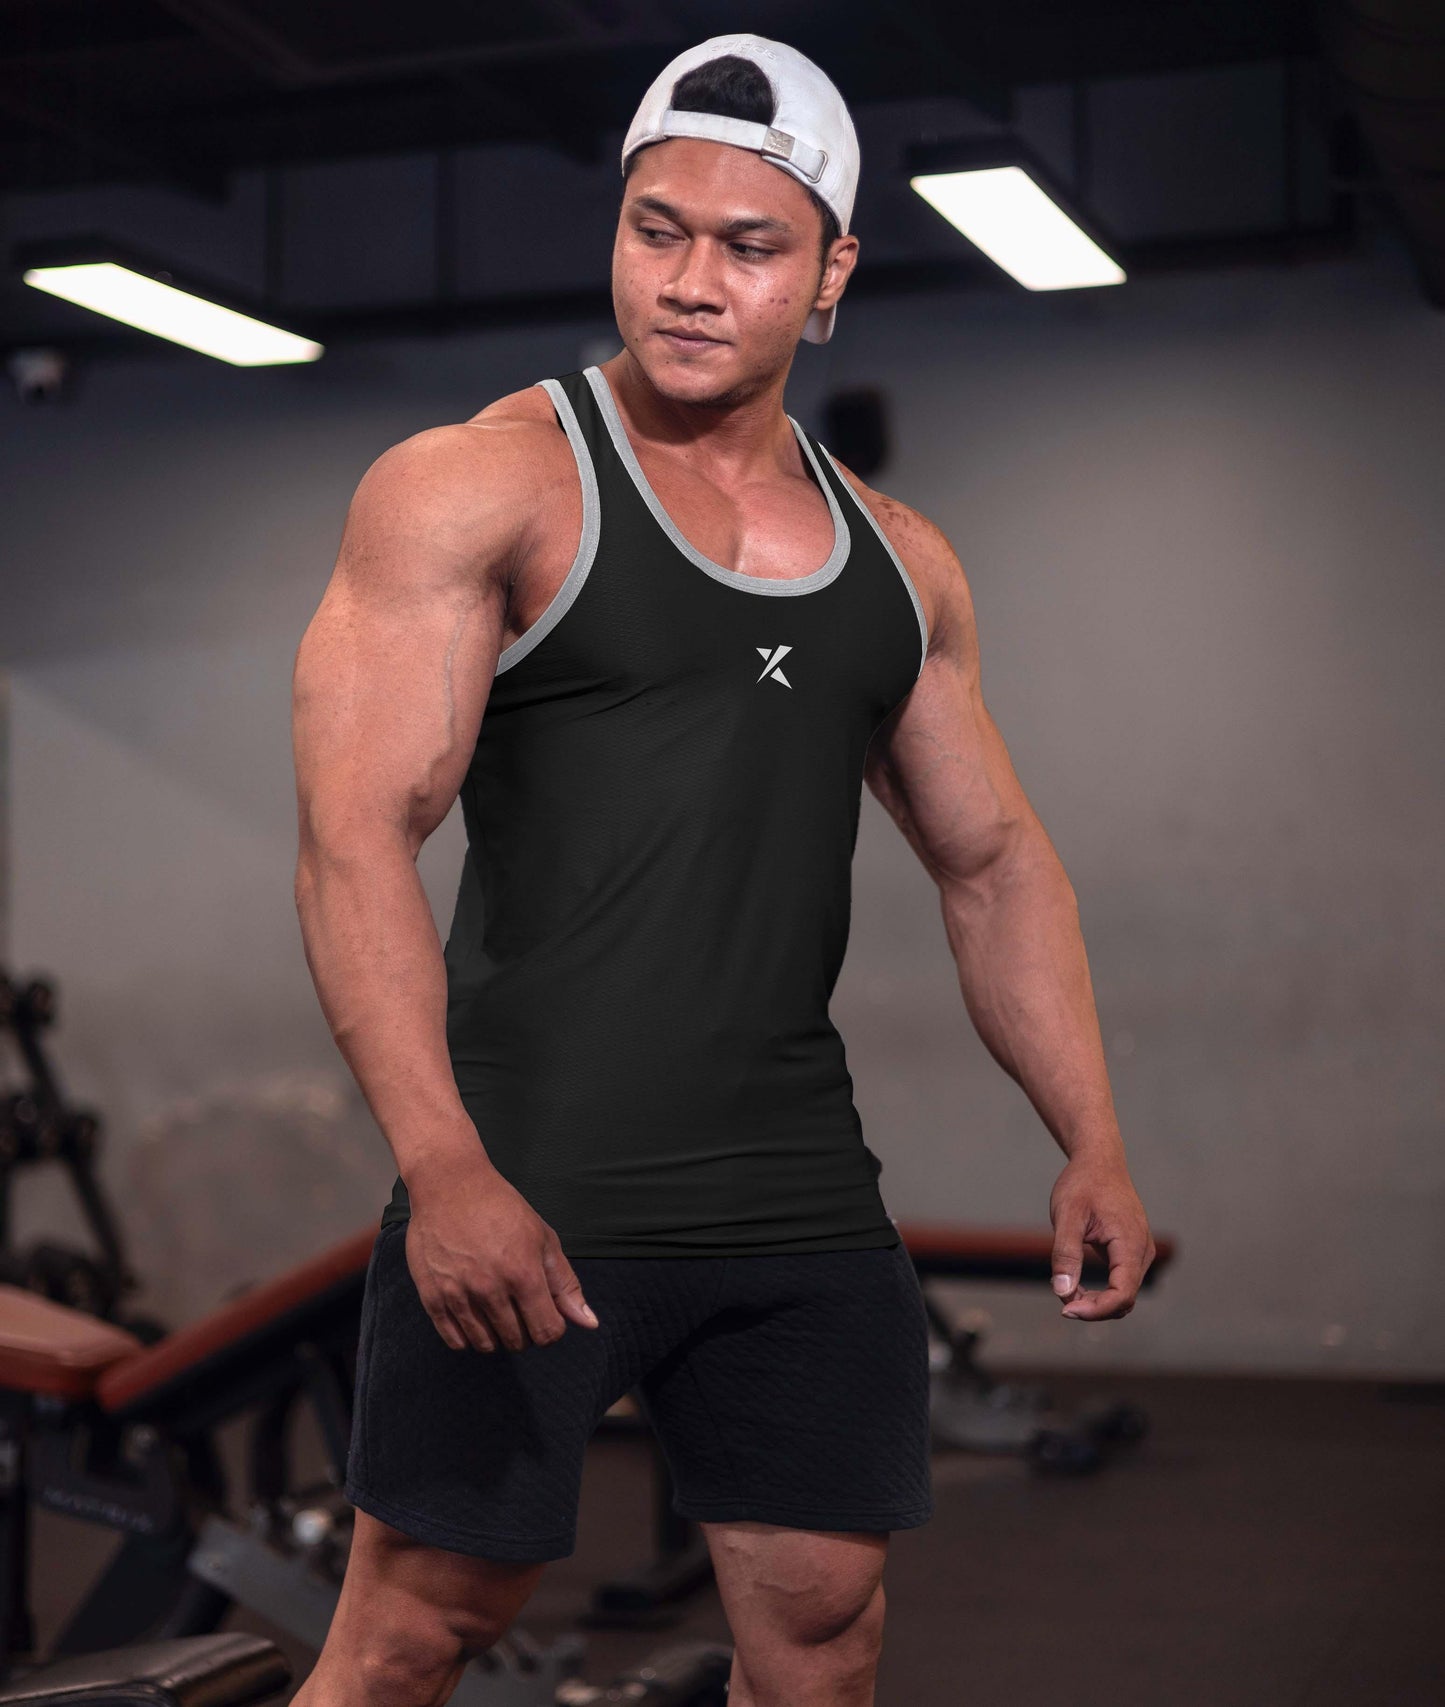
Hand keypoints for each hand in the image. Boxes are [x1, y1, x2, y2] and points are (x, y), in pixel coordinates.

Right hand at [403, 1152, 599, 1352]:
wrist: (450, 1186)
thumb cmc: (502, 1209)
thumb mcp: (543, 1239)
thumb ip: (565, 1284)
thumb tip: (589, 1323)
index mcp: (523, 1274)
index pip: (547, 1332)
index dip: (552, 1328)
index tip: (544, 1313)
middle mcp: (490, 1289)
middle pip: (517, 1341)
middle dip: (525, 1332)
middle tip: (519, 1308)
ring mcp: (458, 1295)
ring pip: (486, 1345)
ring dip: (497, 1337)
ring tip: (497, 1312)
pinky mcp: (431, 1297)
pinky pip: (455, 1341)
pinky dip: (468, 1338)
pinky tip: (474, 1319)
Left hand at [1048, 1150, 1154, 1320]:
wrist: (1099, 1161)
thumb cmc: (1083, 1184)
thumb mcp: (1067, 1216)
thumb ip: (1065, 1254)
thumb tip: (1063, 1293)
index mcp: (1131, 1244)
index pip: (1122, 1294)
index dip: (1095, 1310)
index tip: (1065, 1309)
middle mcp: (1142, 1252)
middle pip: (1125, 1299)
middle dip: (1093, 1308)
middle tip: (1062, 1301)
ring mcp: (1140, 1252)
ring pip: (1124, 1294)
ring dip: (1097, 1302)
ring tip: (1067, 1291)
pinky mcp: (1132, 1252)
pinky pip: (1121, 1282)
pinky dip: (1102, 1291)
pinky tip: (1077, 1284)